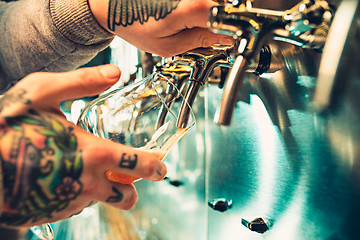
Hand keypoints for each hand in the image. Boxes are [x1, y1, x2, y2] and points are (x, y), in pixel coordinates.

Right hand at [0, 65, 166, 226]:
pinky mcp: (53, 212)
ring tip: (88, 170)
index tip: (160, 166)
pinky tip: (63, 176)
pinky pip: (76, 206)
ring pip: (102, 202)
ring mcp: (69, 201)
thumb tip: (116, 73)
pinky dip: (77, 193)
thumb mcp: (44, 93)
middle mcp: (87, 183)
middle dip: (134, 187)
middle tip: (129, 176)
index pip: (138, 167)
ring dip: (104, 189)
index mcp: (94, 154)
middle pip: (128, 197)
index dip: (155, 167)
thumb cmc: (7, 125)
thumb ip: (83, 82)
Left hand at [89, 0, 233, 56]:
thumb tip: (227, 38)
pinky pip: (203, 1)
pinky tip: (182, 14)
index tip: (231, 41)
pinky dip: (199, 9)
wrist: (112, 4)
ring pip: (216, 3)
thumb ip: (201, 39)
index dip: (235, 32)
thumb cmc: (133, 22)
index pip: (232, 19)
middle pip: (226, 7)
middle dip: (223, 22)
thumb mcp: (168, 45)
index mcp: (194, 6)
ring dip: (210, 14)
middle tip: (202, 32)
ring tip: (186, 22)